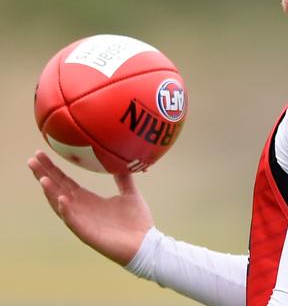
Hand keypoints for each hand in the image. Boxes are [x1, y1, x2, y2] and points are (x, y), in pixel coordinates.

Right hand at [27, 150, 153, 265]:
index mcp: (88, 200)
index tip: (41, 154)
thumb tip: (120, 161)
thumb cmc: (136, 221)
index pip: (65, 182)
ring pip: (61, 206)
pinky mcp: (89, 234)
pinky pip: (74, 222)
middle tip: (32, 160)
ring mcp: (83, 222)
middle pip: (58, 190)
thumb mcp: (129, 193)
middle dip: (44, 175)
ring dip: (51, 193)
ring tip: (43, 178)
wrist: (145, 243)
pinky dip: (67, 212)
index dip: (53, 169)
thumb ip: (123, 179)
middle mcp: (81, 210)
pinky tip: (62, 200)